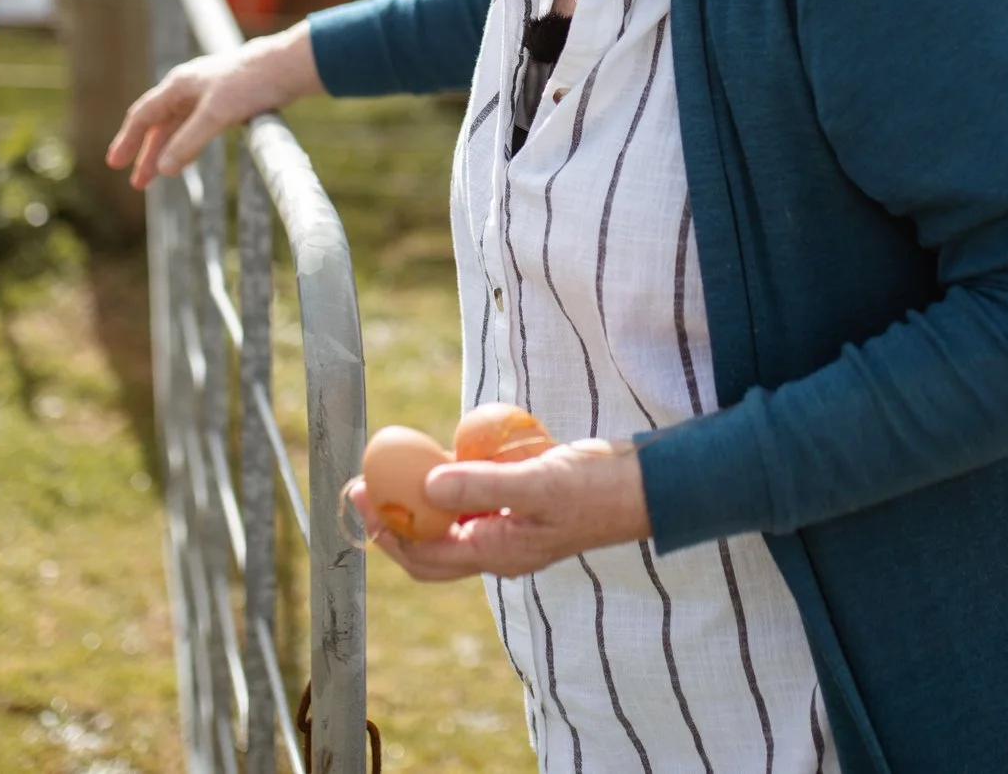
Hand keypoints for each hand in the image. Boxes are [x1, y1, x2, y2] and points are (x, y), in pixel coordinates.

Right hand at [105, 25, 323, 189]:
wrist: (286, 66)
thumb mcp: (216, 116)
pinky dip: (186, 145)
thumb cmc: (250, 84)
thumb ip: (188, 142)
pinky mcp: (225, 103)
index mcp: (178, 85)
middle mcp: (187, 88)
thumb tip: (164, 169)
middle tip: (137, 182)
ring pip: (177, 127)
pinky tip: (186, 160)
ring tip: (156, 178)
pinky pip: (195, 127)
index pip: (143, 116)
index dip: (127, 140)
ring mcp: (206, 95)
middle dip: (146, 153)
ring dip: (166, 152)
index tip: (115, 164)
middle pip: (158, 124)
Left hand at [347, 439, 651, 581]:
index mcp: (499, 554)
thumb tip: (425, 486)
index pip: (425, 554)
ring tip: (397, 466)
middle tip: (363, 485)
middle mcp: (499, 550)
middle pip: (429, 547)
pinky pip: (476, 501)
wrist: (646, 486)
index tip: (360, 494)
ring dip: (420, 501)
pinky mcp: (522, 508)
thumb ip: (481, 485)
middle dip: (392, 519)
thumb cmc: (597, 487)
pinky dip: (456, 482)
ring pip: (450, 524)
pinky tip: (451, 453)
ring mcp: (511, 531)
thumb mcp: (538, 482)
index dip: (387, 528)